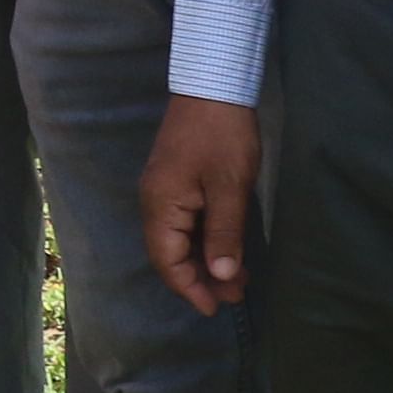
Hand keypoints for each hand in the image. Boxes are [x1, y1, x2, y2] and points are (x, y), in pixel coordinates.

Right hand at [143, 95, 260, 316]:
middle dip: (201, 278)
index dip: (191, 288)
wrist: (214, 84)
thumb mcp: (229, 187)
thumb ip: (224, 234)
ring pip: (178, 239)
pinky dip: (204, 240)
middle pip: (170, 253)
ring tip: (237, 278)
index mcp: (161, 206)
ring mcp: (164, 191)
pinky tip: (226, 247)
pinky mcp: (177, 181)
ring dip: (205, 260)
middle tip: (236, 296)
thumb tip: (223, 277)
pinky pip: (185, 222)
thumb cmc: (222, 136)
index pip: (168, 261)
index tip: (216, 308)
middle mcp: (155, 202)